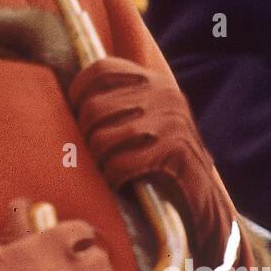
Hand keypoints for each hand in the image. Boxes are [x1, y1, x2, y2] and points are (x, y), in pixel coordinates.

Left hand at [66, 55, 238, 267]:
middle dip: (86, 138)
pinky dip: (112, 179)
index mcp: (154, 83)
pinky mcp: (174, 151)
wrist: (202, 201)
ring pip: (102, 138)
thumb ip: (118, 106)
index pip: (101, 69)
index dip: (78, 90)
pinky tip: (118, 184)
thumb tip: (67, 101)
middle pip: (94, 108)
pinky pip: (120, 164)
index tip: (74, 114)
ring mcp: (171, 121)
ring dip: (99, 161)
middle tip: (95, 157)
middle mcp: (164, 95)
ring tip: (108, 171)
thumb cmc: (162, 164)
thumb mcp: (145, 123)